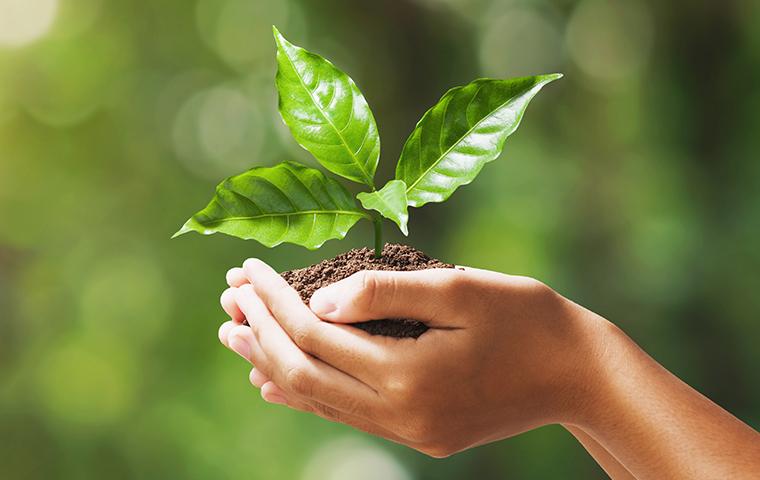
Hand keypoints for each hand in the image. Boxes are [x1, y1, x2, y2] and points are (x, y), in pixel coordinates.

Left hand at [218, 260, 605, 456]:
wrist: (579, 374)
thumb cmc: (526, 319)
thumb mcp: (458, 289)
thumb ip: (383, 292)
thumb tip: (317, 298)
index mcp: (408, 376)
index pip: (314, 334)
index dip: (272, 301)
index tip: (246, 269)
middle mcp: (400, 415)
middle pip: (303, 373)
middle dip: (260, 332)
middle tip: (227, 298)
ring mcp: (409, 431)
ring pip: (319, 399)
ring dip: (272, 363)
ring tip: (236, 333)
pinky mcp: (419, 433)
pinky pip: (346, 414)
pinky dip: (307, 391)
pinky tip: (276, 380)